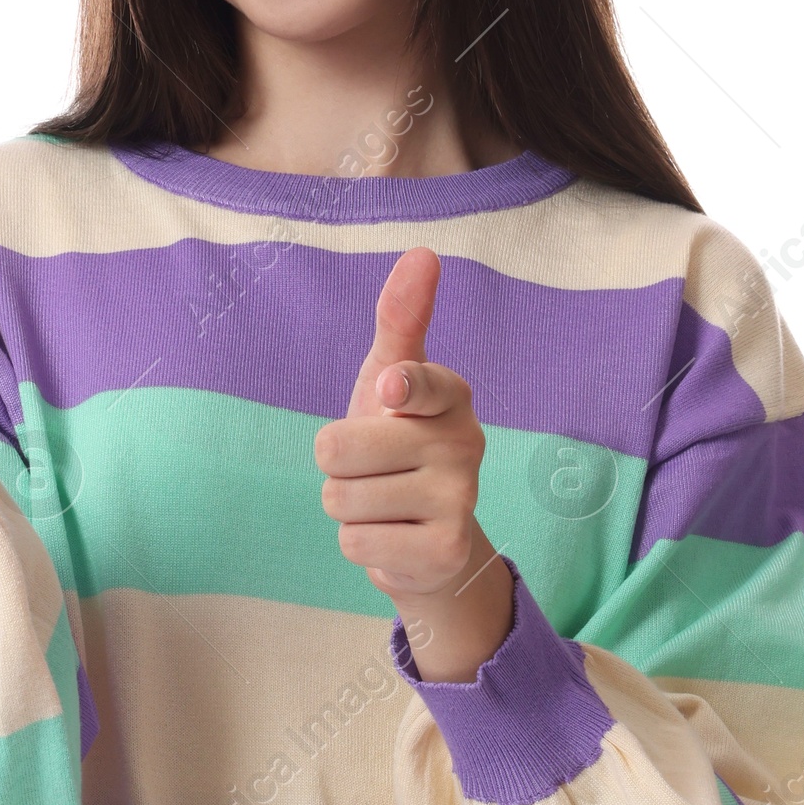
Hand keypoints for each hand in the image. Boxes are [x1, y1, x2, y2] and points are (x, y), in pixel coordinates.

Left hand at [313, 246, 514, 681]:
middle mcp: (466, 444)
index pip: (417, 383)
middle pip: (338, 448)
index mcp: (452, 396)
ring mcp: (460, 499)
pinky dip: (360, 542)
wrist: (432, 539)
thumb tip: (423, 253)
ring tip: (381, 502)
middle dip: (337, 464)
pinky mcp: (444, 551)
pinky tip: (392, 536)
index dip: (399, 387)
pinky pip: (355, 541)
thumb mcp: (392, 379)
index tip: (390, 389)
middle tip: (371, 468)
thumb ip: (402, 321)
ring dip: (346, 506)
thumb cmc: (399, 443)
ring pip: (340, 498)